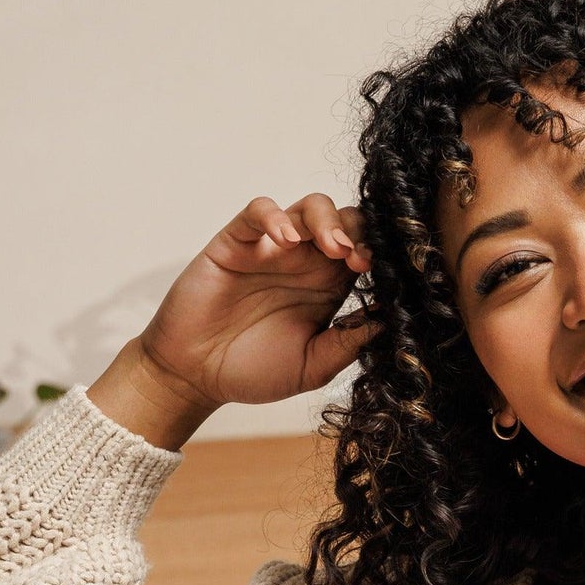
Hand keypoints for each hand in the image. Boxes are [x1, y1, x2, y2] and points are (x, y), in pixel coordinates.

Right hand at [135, 193, 380, 408]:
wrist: (196, 376)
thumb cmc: (253, 372)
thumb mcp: (312, 367)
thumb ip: (347, 344)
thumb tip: (388, 322)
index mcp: (328, 288)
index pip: (364, 253)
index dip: (377, 256)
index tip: (380, 275)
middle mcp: (305, 263)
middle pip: (344, 221)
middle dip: (359, 231)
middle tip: (359, 259)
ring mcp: (271, 249)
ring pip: (308, 207)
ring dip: (327, 220)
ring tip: (333, 247)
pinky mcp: (236, 242)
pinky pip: (257, 212)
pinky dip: (274, 216)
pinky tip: (284, 240)